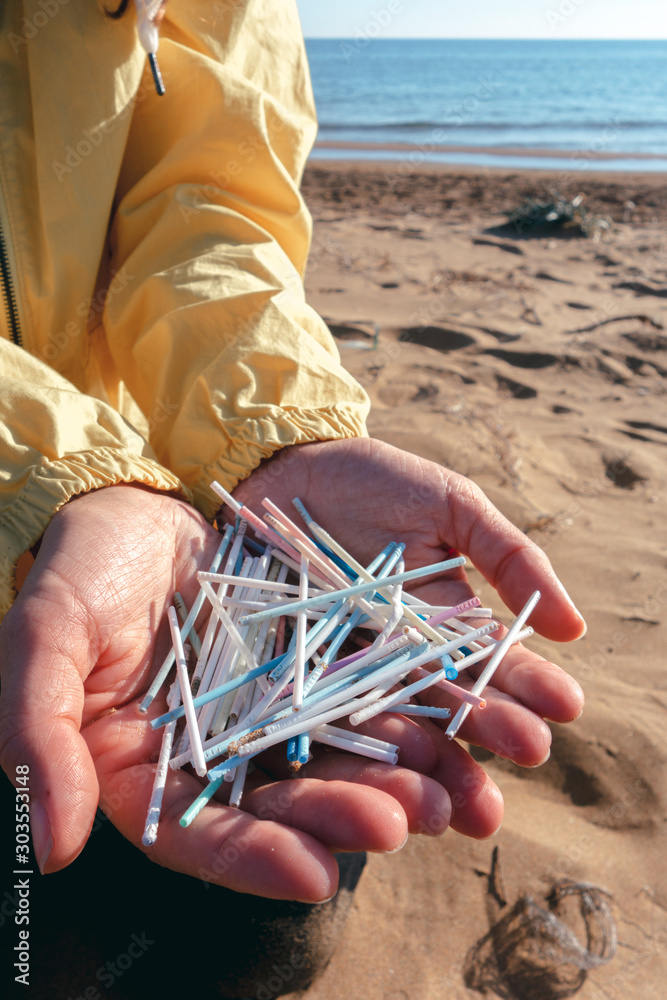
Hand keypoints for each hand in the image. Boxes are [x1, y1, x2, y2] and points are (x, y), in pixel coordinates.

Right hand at [0, 482, 447, 900]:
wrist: (131, 506)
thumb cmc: (77, 572)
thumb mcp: (46, 640)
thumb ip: (41, 735)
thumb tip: (55, 846)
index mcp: (140, 770)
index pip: (194, 835)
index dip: (251, 859)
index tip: (313, 874)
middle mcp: (208, 755)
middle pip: (277, 803)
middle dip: (339, 817)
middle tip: (401, 822)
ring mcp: (261, 712)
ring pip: (327, 758)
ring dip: (385, 780)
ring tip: (443, 791)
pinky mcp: (302, 667)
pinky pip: (353, 696)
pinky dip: (395, 715)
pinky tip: (440, 726)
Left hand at [233, 437, 585, 838]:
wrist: (286, 462)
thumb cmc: (374, 479)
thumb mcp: (453, 506)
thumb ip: (509, 558)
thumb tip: (572, 627)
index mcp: (443, 617)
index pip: (491, 659)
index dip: (526, 683)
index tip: (565, 708)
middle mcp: (400, 649)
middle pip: (447, 697)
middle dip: (487, 731)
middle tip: (524, 763)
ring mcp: (347, 657)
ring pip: (392, 711)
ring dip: (427, 752)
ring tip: (456, 793)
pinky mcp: (294, 661)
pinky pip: (321, 697)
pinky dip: (347, 732)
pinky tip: (376, 761)